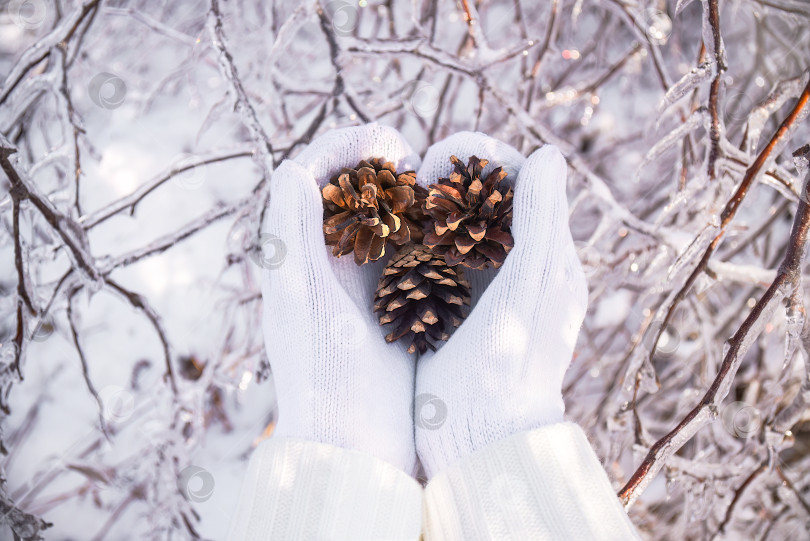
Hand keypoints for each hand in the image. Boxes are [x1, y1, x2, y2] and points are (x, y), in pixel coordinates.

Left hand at [260, 124, 420, 473]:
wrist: (350, 441)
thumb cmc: (320, 374)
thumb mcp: (304, 299)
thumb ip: (294, 234)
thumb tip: (294, 167)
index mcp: (299, 253)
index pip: (313, 174)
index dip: (346, 146)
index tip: (388, 142)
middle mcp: (327, 261)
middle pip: (354, 190)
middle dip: (387, 165)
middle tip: (423, 160)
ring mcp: (363, 283)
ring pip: (389, 217)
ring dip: (416, 195)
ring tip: (447, 186)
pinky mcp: (394, 304)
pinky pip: (415, 252)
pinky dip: (436, 233)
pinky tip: (462, 231)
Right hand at [413, 133, 588, 477]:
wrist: (486, 439)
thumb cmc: (512, 365)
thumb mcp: (530, 286)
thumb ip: (540, 219)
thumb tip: (546, 152)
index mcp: (546, 253)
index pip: (519, 180)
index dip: (481, 157)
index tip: (439, 160)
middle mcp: (519, 265)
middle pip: (485, 197)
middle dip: (448, 179)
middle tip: (409, 179)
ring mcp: (485, 287)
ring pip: (456, 225)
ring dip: (427, 208)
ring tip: (395, 205)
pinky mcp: (455, 307)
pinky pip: (436, 258)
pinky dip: (414, 242)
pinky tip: (388, 240)